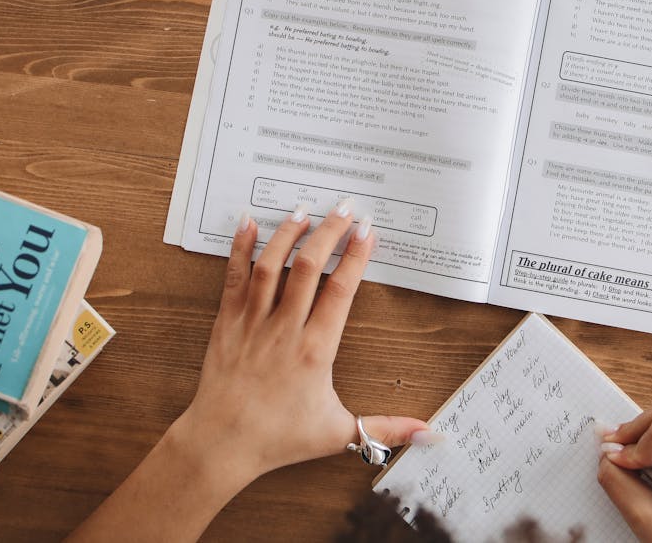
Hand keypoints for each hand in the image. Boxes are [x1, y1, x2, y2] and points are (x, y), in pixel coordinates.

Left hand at [172, 203, 428, 486]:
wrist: (222, 443)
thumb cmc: (279, 439)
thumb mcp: (338, 434)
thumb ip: (386, 428)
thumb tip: (429, 434)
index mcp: (316, 350)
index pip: (341, 291)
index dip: (356, 257)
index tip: (368, 232)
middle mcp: (285, 329)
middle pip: (309, 267)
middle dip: (330, 232)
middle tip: (344, 208)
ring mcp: (253, 322)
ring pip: (272, 265)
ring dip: (289, 233)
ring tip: (305, 209)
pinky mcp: (228, 322)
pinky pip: (235, 277)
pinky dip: (240, 247)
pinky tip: (248, 222)